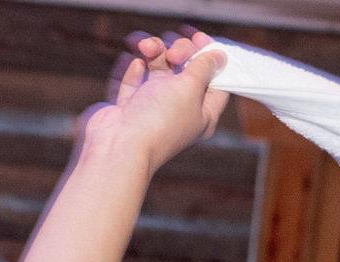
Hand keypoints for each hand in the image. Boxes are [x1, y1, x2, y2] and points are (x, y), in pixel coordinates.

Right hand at [79, 28, 228, 175]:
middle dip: (178, 50)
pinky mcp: (129, 103)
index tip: (198, 39)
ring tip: (144, 48)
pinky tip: (134, 63)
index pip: (215, 82)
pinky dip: (134, 65)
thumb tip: (221, 56)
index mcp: (203, 114)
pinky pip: (134, 75)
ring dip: (152, 50)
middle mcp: (180, 110)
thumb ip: (204, 69)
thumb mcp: (190, 89)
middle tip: (172, 53)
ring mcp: (153, 106)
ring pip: (157, 66)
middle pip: (185, 68)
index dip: (209, 57)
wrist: (119, 144)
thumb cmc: (159, 121)